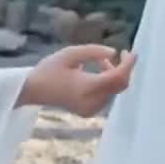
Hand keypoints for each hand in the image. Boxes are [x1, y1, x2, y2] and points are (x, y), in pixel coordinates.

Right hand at [18, 45, 136, 116]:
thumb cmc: (49, 69)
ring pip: (114, 91)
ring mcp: (91, 109)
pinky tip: (96, 75)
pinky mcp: (89, 112)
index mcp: (87, 87)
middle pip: (120, 85)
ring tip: (101, 62)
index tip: (131, 51)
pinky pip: (107, 97)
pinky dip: (107, 85)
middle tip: (118, 54)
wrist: (33, 90)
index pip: (118, 77)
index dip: (128, 64)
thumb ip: (93, 51)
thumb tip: (113, 52)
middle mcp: (92, 101)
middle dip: (123, 69)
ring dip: (113, 75)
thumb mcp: (69, 54)